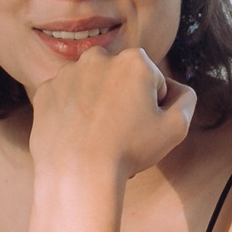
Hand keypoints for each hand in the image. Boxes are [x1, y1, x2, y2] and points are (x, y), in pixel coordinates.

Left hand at [28, 44, 195, 181]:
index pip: (151, 81)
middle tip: (120, 132)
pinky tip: (76, 135)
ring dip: (96, 105)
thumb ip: (186, 99)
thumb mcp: (177, 128)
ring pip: (91, 88)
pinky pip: (66, 99)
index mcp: (134, 60)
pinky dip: (72, 113)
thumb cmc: (128, 151)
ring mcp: (67, 73)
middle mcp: (98, 57)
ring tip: (97, 137)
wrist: (77, 173)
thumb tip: (177, 89)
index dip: (152, 106)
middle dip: (123, 99)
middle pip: (120, 80)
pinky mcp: (46, 91)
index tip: (141, 126)